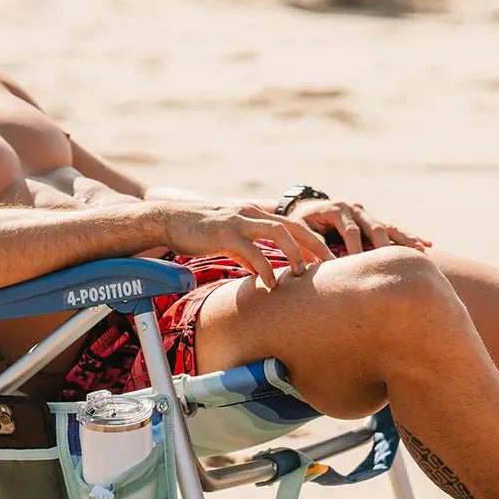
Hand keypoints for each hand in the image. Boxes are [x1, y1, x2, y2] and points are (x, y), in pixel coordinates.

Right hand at [157, 201, 333, 288]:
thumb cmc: (198, 231)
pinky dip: (264, 268)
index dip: (313, 242)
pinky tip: (269, 284)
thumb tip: (261, 273)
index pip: (294, 225)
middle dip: (316, 246)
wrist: (167, 219)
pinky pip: (252, 250)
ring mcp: (239, 221)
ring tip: (302, 275)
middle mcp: (252, 213)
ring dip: (295, 254)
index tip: (328, 261)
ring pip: (279, 232)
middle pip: (295, 225)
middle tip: (331, 267)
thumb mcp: (228, 240)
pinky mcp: (225, 232)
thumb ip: (247, 253)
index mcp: (255, 214)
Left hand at [287, 198, 428, 255]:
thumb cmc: (300, 224)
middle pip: (374, 228)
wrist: (303, 209)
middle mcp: (355, 209)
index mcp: (337, 210)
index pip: (351, 232)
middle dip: (385, 247)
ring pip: (389, 227)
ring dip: (405, 240)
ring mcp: (366, 214)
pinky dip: (408, 237)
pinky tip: (426, 245)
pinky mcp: (373, 221)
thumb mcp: (300, 231)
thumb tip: (322, 265)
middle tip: (395, 264)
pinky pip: (394, 229)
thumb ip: (310, 245)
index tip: (362, 267)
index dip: (356, 250)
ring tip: (422, 251)